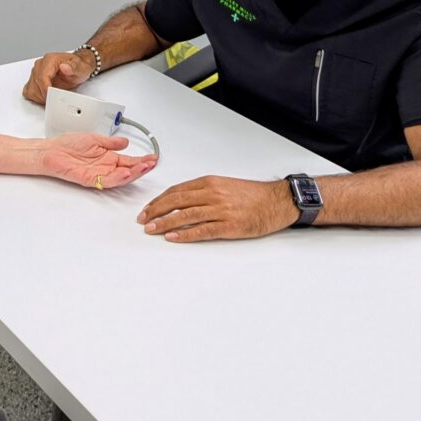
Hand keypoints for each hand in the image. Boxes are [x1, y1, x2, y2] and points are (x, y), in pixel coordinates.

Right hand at [22, 51, 95, 104]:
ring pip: (31, 89)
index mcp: (50, 60)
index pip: (42, 76)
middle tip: (56, 99)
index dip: (45, 89)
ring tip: (52, 97)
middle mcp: (40, 65)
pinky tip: (45, 97)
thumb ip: (73, 67)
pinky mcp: (33, 80)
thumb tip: (64, 67)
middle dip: (45, 95)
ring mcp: (35, 72)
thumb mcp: (81, 67)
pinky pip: (28, 91)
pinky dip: (35, 97)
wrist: (76, 67)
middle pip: (35, 84)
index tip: (51, 97)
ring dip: (40, 97)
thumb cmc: (77, 67)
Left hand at [40, 133, 155, 188]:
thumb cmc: (66, 144)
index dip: (141, 160)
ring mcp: (98, 174)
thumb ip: (111, 142)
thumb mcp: (94, 138)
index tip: (153, 158)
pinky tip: (125, 172)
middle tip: (152, 164)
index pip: (129, 160)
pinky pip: (106, 181)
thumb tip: (125, 142)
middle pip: (127, 170)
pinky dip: (116, 178)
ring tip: (144, 168)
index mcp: (107, 157)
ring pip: (120, 178)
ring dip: (133, 173)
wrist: (50, 151)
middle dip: (141, 168)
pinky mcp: (89, 179)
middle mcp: (104, 167)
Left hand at [136, 175, 296, 241]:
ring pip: (185, 216)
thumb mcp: (224, 185)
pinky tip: (173, 237)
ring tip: (151, 229)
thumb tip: (180, 201)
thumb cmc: (252, 195)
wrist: (277, 201)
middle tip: (142, 220)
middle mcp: (212, 194)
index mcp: (209, 182)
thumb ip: (203, 192)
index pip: (176, 191)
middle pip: (175, 201)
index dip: (158, 201)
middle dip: (155, 211)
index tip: (147, 208)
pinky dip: (185, 234)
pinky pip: (202, 230)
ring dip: (164, 223)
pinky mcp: (229, 225)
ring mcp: (220, 210)